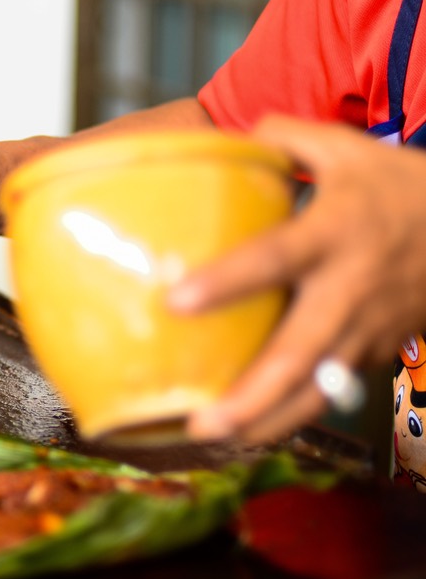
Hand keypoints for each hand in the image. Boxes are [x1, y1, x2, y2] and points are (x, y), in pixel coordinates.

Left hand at [169, 115, 425, 441]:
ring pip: (319, 387)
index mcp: (336, 231)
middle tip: (201, 422)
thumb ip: (286, 138)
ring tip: (219, 441)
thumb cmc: (404, 187)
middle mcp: (350, 286)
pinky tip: (254, 430)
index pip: (275, 257)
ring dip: (269, 420)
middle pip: (299, 350)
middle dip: (250, 393)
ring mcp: (368, 326)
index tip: (175, 301)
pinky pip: (332, 389)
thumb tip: (229, 137)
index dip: (227, 280)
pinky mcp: (377, 350)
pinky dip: (295, 415)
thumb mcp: (349, 149)